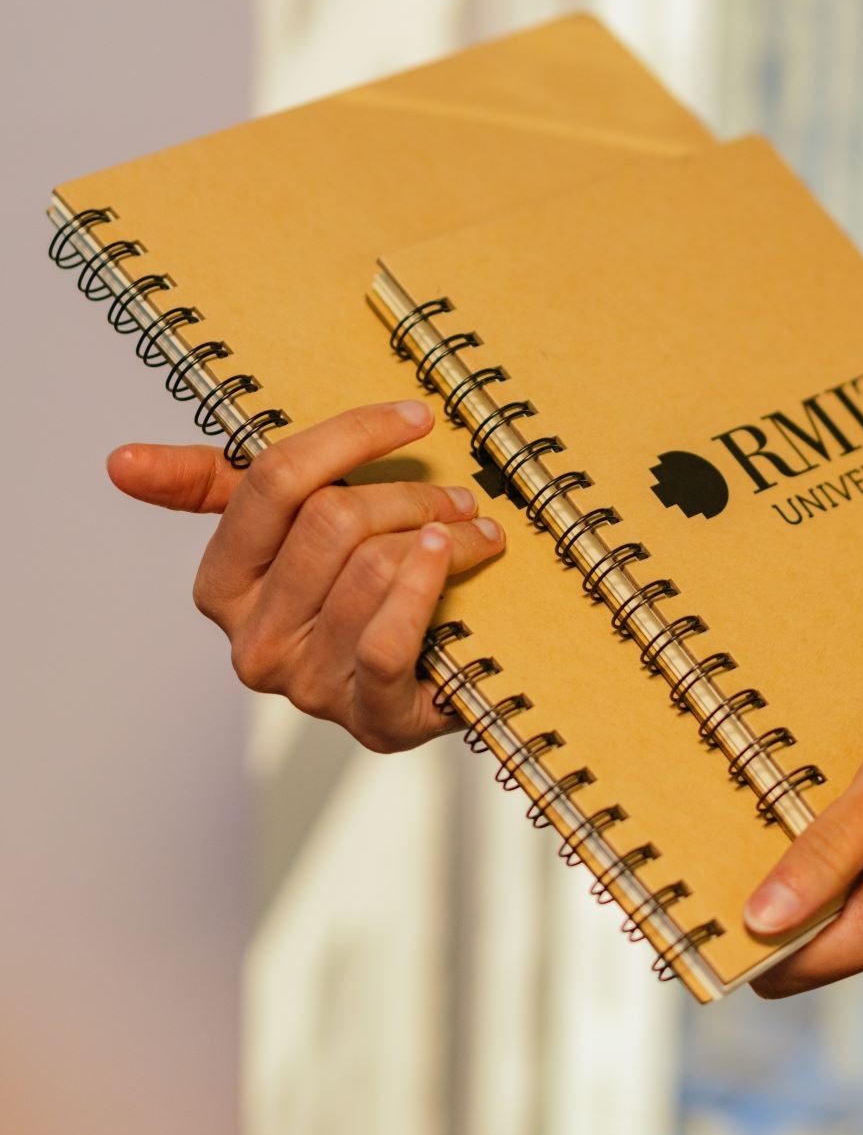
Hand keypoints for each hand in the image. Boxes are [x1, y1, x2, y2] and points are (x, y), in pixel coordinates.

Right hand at [107, 399, 505, 753]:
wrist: (421, 685)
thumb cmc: (349, 591)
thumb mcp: (283, 532)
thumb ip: (212, 485)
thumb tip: (117, 462)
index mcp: (221, 584)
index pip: (273, 480)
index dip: (352, 436)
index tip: (414, 415)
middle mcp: (252, 640)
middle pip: (333, 521)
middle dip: (409, 496)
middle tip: (455, 494)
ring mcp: (306, 685)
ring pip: (373, 568)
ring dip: (442, 536)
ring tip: (474, 529)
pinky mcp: (366, 719)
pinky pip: (389, 638)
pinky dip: (429, 587)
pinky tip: (461, 559)